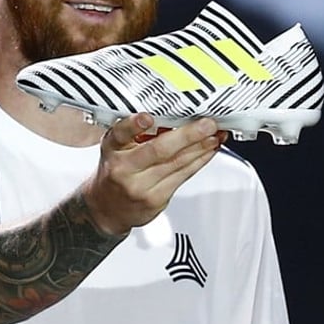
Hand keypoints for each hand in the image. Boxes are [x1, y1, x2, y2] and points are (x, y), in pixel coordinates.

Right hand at [82, 113, 225, 235]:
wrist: (107, 208)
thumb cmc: (117, 170)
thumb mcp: (117, 148)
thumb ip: (139, 133)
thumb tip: (177, 115)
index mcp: (112, 148)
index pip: (120, 134)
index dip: (133, 125)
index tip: (147, 118)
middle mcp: (124, 167)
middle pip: (158, 150)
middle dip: (188, 136)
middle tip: (207, 124)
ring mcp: (140, 186)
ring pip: (177, 163)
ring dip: (201, 147)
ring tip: (215, 134)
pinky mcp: (156, 199)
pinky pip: (183, 176)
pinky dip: (200, 161)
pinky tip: (209, 150)